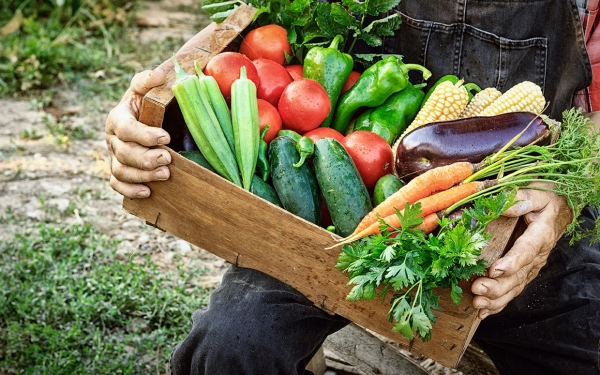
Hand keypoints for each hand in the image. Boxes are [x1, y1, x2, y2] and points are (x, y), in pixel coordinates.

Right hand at [105, 68, 171, 198]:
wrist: (149, 118)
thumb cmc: (149, 102)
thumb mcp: (147, 88)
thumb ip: (149, 80)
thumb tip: (159, 74)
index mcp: (118, 118)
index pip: (125, 129)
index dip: (144, 135)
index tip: (166, 138)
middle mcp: (113, 139)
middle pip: (124, 153)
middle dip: (146, 158)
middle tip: (168, 159)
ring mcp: (115, 157)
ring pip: (121, 171)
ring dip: (143, 175)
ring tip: (165, 175)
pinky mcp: (120, 171)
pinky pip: (118, 185)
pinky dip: (130, 191)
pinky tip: (148, 192)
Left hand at [471, 182, 572, 318]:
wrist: (560, 207)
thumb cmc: (547, 198)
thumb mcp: (539, 191)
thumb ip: (524, 197)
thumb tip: (507, 204)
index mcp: (540, 234)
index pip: (527, 250)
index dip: (512, 262)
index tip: (495, 270)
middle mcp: (537, 255)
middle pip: (519, 275)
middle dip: (498, 286)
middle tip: (477, 289)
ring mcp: (531, 266)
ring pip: (515, 287)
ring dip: (496, 298)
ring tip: (478, 303)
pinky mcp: (524, 272)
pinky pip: (513, 290)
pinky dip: (499, 303)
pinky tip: (484, 311)